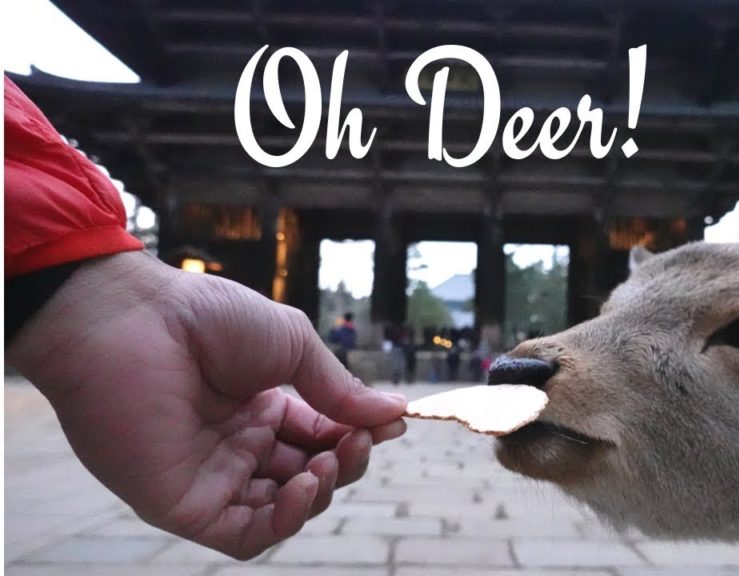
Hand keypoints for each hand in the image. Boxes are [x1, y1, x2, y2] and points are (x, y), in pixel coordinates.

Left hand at [8, 251, 406, 558]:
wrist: (132, 319)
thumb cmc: (206, 319)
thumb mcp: (291, 345)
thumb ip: (339, 389)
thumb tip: (396, 414)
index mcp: (261, 406)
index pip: (322, 436)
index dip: (357, 435)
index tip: (391, 425)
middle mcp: (239, 445)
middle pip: (310, 475)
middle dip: (345, 461)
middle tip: (359, 440)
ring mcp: (213, 476)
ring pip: (283, 510)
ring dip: (320, 492)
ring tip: (330, 460)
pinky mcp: (185, 503)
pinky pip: (245, 533)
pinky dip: (286, 520)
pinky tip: (306, 487)